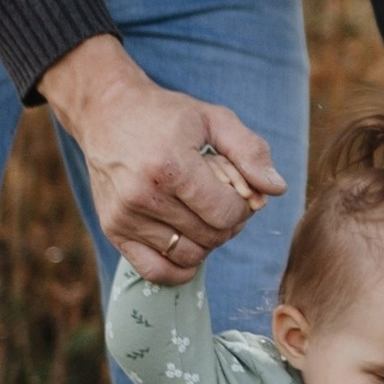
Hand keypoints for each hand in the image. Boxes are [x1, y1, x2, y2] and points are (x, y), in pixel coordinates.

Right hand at [41, 36, 284, 282]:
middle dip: (228, 222)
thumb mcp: (214, 118)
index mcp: (171, 167)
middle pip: (211, 236)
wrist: (106, 112)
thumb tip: (276, 189)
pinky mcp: (113, 230)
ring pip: (188, 255)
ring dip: (207, 241)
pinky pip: (155, 271)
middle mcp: (143, 196)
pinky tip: (188, 244)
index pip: (226, 213)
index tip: (238, 189)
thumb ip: (251, 151)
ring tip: (202, 213)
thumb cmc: (166, 115)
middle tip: (221, 199)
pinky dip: (179, 268)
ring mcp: (125, 216)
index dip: (244, 206)